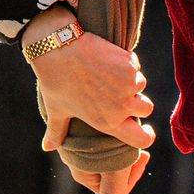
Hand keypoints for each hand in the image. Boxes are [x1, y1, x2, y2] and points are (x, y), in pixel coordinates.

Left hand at [25, 9, 155, 193]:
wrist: (57, 45)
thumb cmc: (54, 80)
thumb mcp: (56, 108)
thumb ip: (57, 132)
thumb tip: (48, 148)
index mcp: (107, 124)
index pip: (139, 142)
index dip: (140, 137)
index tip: (138, 133)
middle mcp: (121, 108)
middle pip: (145, 113)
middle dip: (137, 107)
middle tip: (125, 99)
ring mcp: (127, 86)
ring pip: (142, 89)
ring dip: (131, 84)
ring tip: (112, 76)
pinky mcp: (130, 64)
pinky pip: (136, 67)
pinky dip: (128, 65)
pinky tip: (113, 60)